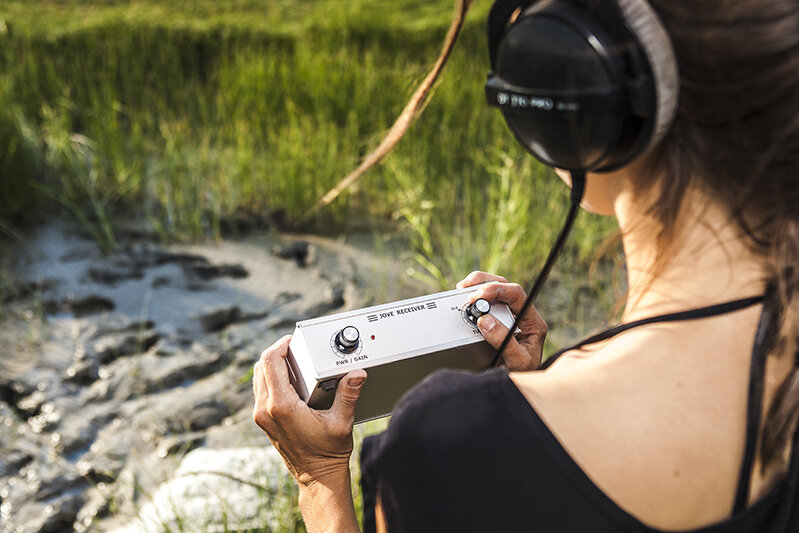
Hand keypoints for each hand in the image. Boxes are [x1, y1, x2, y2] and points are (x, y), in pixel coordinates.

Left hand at [252, 335, 366, 485]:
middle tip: (297, 347)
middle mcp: (265, 409)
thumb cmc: (328, 454)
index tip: (293, 339)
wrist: (317, 478)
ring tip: (295, 361)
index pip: (270, 361)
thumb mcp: (341, 422)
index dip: (280, 344)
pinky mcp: (263, 419)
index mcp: (281, 406)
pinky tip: (291, 379)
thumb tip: (357, 374)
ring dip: (273, 364)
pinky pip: (261, 389)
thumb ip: (348, 395)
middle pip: (261, 365)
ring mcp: (261, 415)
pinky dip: (272, 378)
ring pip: (258, 376)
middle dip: (278, 352)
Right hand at [457, 271, 546, 370]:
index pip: (517, 295)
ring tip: (463, 289)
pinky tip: (464, 298)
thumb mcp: (518, 362)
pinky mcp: (494, 318)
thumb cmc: (522, 373)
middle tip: (467, 292)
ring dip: (478, 285)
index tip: (479, 296)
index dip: (497, 291)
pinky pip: (485, 300)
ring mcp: (507, 314)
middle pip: (505, 285)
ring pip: (494, 288)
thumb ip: (504, 341)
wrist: (517, 386)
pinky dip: (473, 295)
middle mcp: (521, 314)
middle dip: (484, 283)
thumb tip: (486, 321)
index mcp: (532, 322)